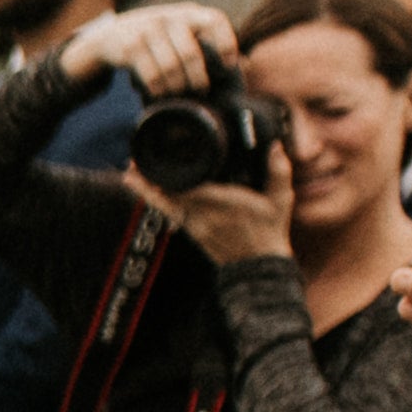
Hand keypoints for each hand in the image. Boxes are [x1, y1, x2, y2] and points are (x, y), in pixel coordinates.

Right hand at [57, 2, 236, 93]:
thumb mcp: (183, 34)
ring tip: (177, 94)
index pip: (214, 21)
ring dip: (176, 88)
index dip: (225, 43)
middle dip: (197, 78)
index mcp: (188, 12)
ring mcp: (147, 31)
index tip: (227, 66)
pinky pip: (151, 75)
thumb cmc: (160, 40)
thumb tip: (248, 65)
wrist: (112, 36)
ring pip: (170, 68)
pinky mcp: (130, 47)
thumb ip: (210, 45)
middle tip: (199, 90)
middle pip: (191, 54)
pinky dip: (157, 89)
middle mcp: (169, 17)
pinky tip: (159, 93)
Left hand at [120, 160, 292, 267]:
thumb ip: (278, 171)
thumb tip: (277, 145)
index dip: (171, 177)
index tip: (158, 160)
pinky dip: (155, 200)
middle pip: (168, 196)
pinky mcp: (191, 231)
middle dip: (149, 181)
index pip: (190, 188)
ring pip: (164, 206)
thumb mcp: (280, 200)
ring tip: (130, 174)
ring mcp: (194, 225)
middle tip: (132, 163)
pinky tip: (144, 190)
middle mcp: (202, 215)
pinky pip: (169, 213)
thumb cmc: (269, 232)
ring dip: (146, 190)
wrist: (257, 266)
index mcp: (221, 204)